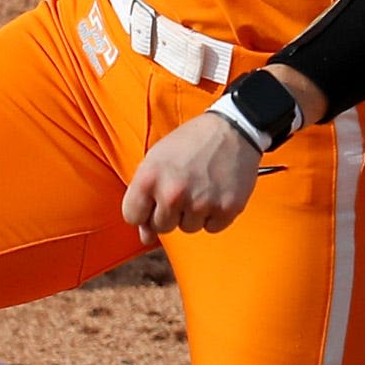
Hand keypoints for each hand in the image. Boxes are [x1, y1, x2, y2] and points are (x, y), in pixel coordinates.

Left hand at [121, 111, 264, 245]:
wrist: (232, 129)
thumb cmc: (192, 141)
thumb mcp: (157, 159)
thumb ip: (144, 196)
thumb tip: (145, 235)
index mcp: (150, 178)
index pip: (132, 216)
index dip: (143, 210)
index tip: (153, 201)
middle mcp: (173, 194)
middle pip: (161, 226)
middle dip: (169, 212)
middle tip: (183, 188)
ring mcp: (200, 203)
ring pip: (187, 228)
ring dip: (193, 213)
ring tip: (201, 186)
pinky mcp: (226, 209)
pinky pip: (211, 228)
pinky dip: (214, 215)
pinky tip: (216, 192)